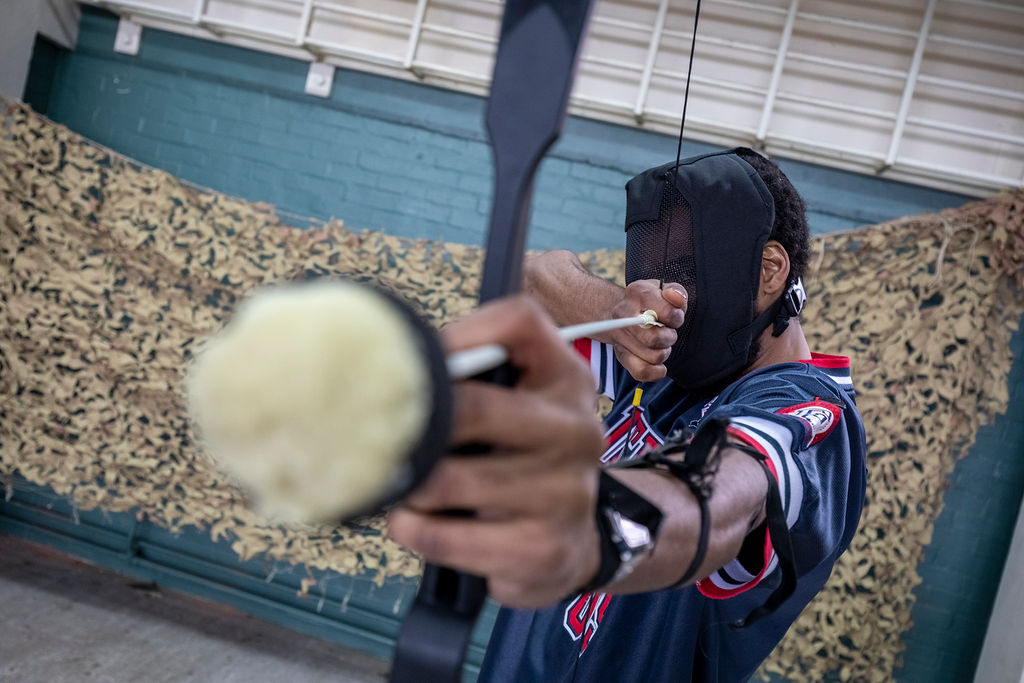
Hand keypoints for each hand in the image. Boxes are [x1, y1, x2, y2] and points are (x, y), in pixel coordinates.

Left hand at [388, 296, 605, 607]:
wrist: (570, 545)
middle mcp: (575, 430)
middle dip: (418, 423)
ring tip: (402, 484)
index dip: (461, 333)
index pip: (521, 321)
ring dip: (409, 485)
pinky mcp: (543, 549)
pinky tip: (411, 522)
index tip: (426, 361)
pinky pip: (448, 537)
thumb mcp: (517, 407)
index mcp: (566, 379)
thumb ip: (474, 378)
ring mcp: (567, 492)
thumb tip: (388, 366)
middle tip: (382, 433)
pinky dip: (414, 529)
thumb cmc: (519, 460)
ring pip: (449, 480)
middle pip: (474, 406)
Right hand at [609, 280, 686, 381]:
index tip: (674, 317)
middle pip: (655, 339)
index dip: (676, 318)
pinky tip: (660, 365)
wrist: (623, 312)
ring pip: (653, 357)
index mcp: (638, 292)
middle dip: (669, 338)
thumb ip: (677, 293)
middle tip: (667, 332)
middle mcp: (623, 314)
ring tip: (661, 343)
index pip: (666, 313)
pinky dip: (656, 372)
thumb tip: (676, 299)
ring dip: (664, 352)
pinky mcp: (621, 355)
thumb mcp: (666, 290)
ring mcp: (619, 336)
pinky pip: (641, 372)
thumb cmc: (651, 302)